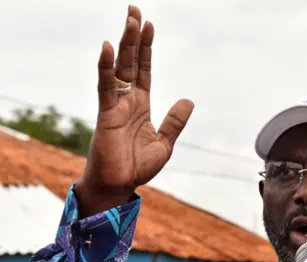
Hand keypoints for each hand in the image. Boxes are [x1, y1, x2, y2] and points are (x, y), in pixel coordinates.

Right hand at [76, 5, 193, 215]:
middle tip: (135, 10)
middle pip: (131, 62)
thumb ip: (175, 121)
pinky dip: (105, 67)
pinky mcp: (106, 114)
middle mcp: (128, 101)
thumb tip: (188, 100)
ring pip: (119, 68)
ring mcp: (116, 105)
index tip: (148, 25)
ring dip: (124, 44)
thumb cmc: (138, 167)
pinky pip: (105, 87)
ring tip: (130, 19)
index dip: (146, 48)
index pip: (144, 70)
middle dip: (133, 37)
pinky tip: (107, 47)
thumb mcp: (165, 143)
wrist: (120, 186)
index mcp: (142, 106)